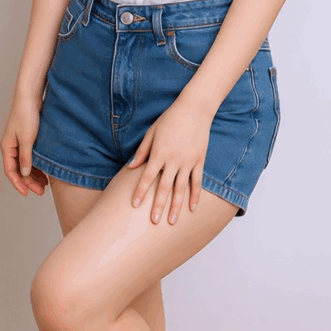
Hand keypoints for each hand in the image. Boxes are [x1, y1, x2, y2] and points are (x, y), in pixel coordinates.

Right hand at [0, 96, 49, 196]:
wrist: (30, 97)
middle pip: (18, 170)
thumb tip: (24, 173)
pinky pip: (30, 157)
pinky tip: (45, 171)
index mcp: (7, 147)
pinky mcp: (27, 139)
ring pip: (25, 165)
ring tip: (45, 184)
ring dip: (33, 175)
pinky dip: (37, 166)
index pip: (11, 171)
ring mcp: (19, 143)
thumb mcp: (27, 138)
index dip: (18, 184)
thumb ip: (25, 157)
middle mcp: (11, 147)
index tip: (27, 193)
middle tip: (41, 191)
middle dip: (29, 182)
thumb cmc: (26, 115)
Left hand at [127, 98, 212, 224]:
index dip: (140, 192)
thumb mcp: (152, 132)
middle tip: (154, 222)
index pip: (147, 177)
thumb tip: (131, 167)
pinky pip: (197, 182)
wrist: (195, 109)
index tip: (134, 205)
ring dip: (176, 206)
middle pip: (164, 187)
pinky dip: (194, 196)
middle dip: (158, 206)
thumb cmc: (170, 119)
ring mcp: (188, 162)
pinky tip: (192, 208)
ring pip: (181, 189)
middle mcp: (173, 160)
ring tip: (171, 221)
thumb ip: (142, 151)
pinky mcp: (199, 161)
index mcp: (159, 153)